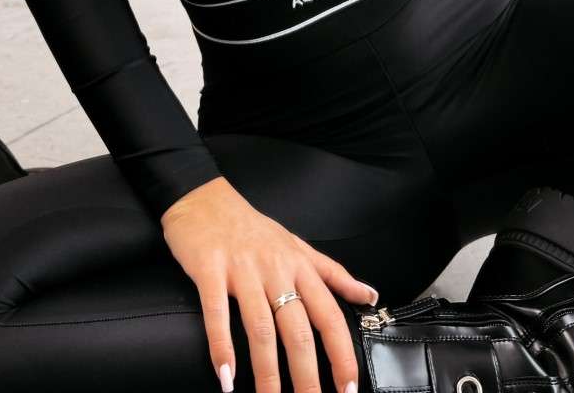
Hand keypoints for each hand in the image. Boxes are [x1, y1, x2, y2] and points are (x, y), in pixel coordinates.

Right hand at [161, 175, 376, 392]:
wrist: (204, 198)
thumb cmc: (252, 227)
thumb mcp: (297, 245)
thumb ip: (332, 274)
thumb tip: (370, 295)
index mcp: (299, 265)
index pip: (328, 315)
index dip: (341, 353)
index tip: (348, 388)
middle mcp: (275, 268)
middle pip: (297, 329)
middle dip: (306, 375)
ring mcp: (242, 269)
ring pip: (260, 327)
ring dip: (266, 372)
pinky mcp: (210, 268)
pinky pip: (217, 312)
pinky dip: (222, 346)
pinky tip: (226, 377)